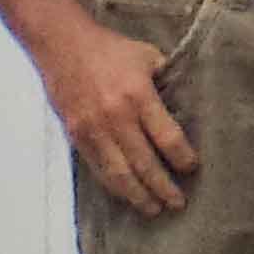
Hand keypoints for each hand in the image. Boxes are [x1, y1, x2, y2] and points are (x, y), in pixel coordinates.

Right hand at [38, 18, 196, 218]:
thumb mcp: (146, 56)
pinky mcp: (77, 136)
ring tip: (154, 209)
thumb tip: (186, 105)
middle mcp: (117, 116)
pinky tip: (127, 195)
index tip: (192, 169)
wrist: (62, 44)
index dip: (183, 159)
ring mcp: (94, 129)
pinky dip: (114, 187)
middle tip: (178, 203)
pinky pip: (99, 169)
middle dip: (164, 188)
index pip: (168, 138)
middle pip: (146, 164)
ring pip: (120, 174)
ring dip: (139, 196)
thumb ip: (166, 81)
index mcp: (139, 95)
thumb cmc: (108, 48)